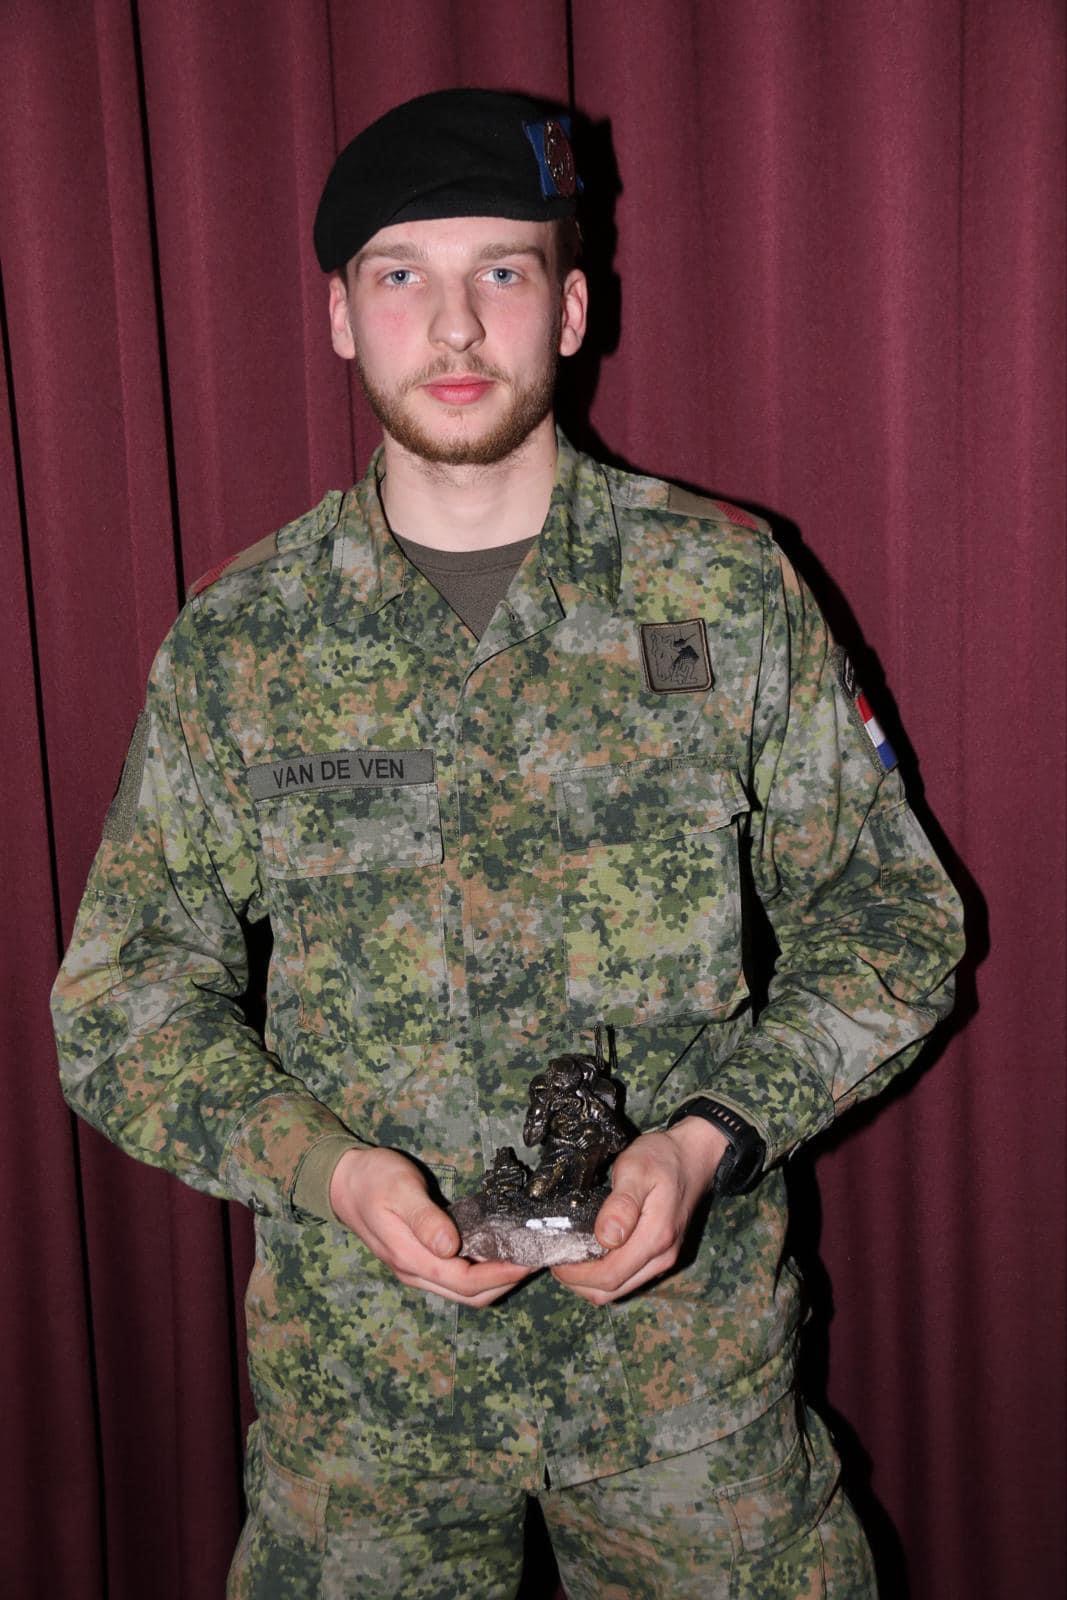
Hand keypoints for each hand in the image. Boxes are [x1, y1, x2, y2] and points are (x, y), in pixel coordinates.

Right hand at [329, 1146, 533, 1306]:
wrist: (343, 1181)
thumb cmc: (373, 1179)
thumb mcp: (400, 1190)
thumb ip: (424, 1219)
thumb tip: (450, 1247)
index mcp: (411, 1258)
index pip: (464, 1282)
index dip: (499, 1276)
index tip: (529, 1261)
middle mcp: (415, 1272)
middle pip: (468, 1296)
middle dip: (505, 1283)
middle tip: (536, 1259)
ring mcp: (416, 1269)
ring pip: (463, 1291)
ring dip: (496, 1281)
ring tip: (524, 1257)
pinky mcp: (420, 1260)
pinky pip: (455, 1278)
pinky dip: (482, 1273)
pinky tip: (498, 1252)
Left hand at [551, 1118, 728, 1304]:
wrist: (693, 1156)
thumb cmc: (662, 1158)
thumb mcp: (636, 1169)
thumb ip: (622, 1205)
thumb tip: (606, 1237)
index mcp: (655, 1237)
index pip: (610, 1275)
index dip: (577, 1275)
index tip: (555, 1259)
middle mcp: (662, 1257)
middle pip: (612, 1291)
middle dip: (578, 1283)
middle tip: (556, 1259)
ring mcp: (663, 1259)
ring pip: (619, 1289)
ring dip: (590, 1282)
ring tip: (569, 1258)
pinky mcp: (660, 1256)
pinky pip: (628, 1278)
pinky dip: (605, 1275)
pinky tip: (590, 1255)